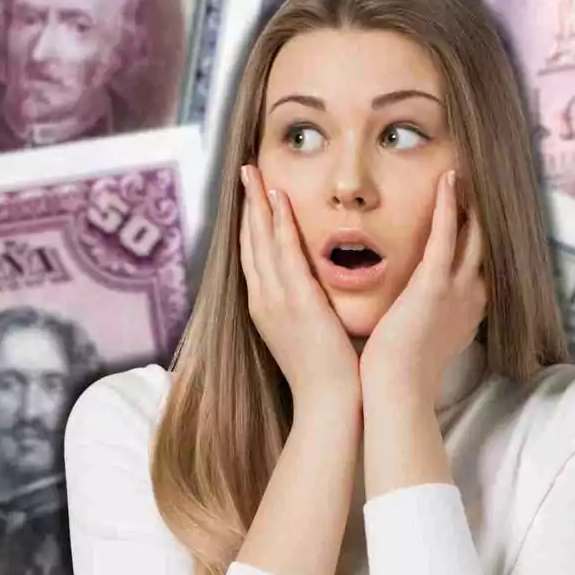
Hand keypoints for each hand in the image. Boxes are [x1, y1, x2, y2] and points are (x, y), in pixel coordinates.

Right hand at [240, 164, 361, 416]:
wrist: (328, 404)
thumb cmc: (326, 373)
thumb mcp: (308, 333)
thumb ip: (305, 305)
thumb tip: (313, 287)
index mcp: (264, 306)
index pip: (253, 254)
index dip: (250, 222)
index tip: (251, 194)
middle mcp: (262, 299)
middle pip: (249, 241)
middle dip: (246, 204)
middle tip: (245, 170)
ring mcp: (275, 299)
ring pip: (261, 241)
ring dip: (258, 204)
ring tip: (254, 173)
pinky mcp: (295, 301)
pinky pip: (284, 255)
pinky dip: (278, 226)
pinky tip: (279, 200)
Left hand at [360, 169, 486, 408]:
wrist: (393, 389)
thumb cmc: (395, 369)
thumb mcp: (416, 333)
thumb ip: (418, 312)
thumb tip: (405, 304)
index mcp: (463, 308)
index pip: (472, 262)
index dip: (472, 235)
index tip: (468, 212)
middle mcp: (469, 296)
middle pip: (479, 244)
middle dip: (476, 214)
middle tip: (472, 183)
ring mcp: (456, 289)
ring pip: (469, 233)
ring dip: (467, 201)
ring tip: (461, 171)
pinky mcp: (436, 285)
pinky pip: (446, 236)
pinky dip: (448, 206)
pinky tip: (448, 180)